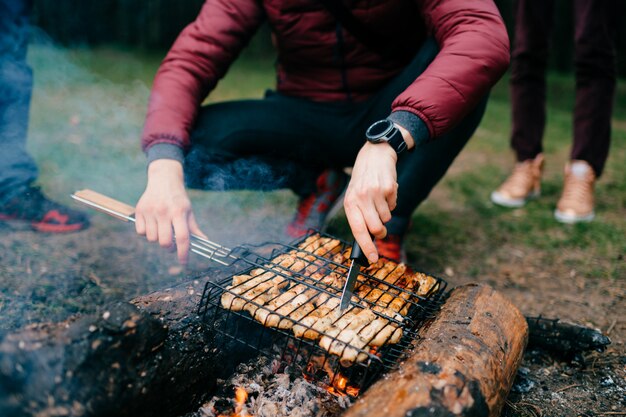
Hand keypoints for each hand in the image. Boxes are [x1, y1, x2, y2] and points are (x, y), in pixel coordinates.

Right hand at [135, 159, 205, 263]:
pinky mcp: (139, 210)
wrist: (163, 179)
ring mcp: (150, 211)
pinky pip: (140, 232)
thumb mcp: (188, 210)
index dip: (183, 252)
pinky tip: (152, 226)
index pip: (182, 237)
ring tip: (162, 231)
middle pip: (164, 242)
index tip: (184, 261)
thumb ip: (194, 228)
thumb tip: (205, 242)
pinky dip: (146, 233)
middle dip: (169, 248)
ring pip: (151, 239)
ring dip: (157, 239)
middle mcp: (164, 212)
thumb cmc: (178, 198)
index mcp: (179, 212)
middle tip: (171, 245)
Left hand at [343, 141, 397, 263]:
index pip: (358, 230)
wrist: (375, 154)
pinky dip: (391, 201)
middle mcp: (361, 198)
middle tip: (381, 228)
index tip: (373, 258)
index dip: (366, 246)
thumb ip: (359, 214)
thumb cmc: (363, 178)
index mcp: (350, 202)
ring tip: (379, 199)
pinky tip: (386, 191)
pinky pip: (394, 205)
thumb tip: (369, 236)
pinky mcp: (389, 188)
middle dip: (381, 231)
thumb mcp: (354, 194)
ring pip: (387, 218)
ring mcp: (375, 193)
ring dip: (385, 212)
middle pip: (376, 228)